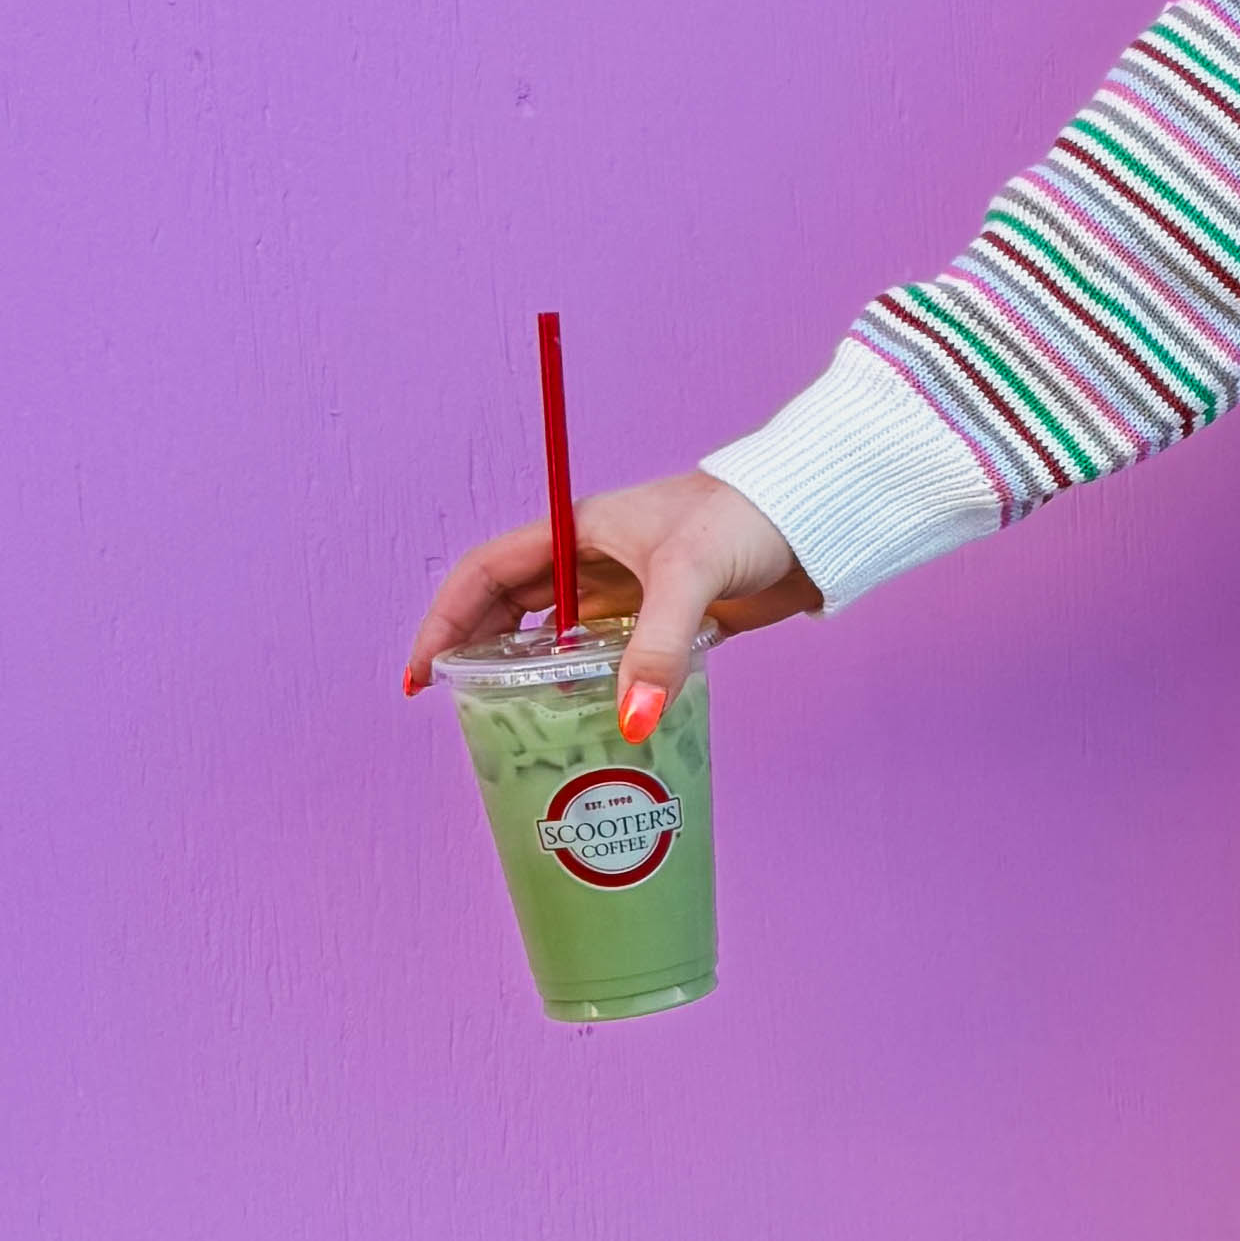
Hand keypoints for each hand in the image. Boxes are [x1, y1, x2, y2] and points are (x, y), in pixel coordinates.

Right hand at [402, 465, 818, 743]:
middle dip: (477, 652)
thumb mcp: (692, 574)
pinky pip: (613, 656)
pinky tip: (588, 720)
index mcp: (579, 531)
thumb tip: (630, 723)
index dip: (447, 619)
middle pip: (513, 609)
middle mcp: (596, 560)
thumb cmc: (749, 517)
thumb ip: (657, 647)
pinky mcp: (671, 618)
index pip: (487, 574)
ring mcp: (632, 591)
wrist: (818, 517)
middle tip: (454, 708)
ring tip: (508, 721)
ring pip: (560, 637)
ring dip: (534, 674)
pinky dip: (594, 685)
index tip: (421, 672)